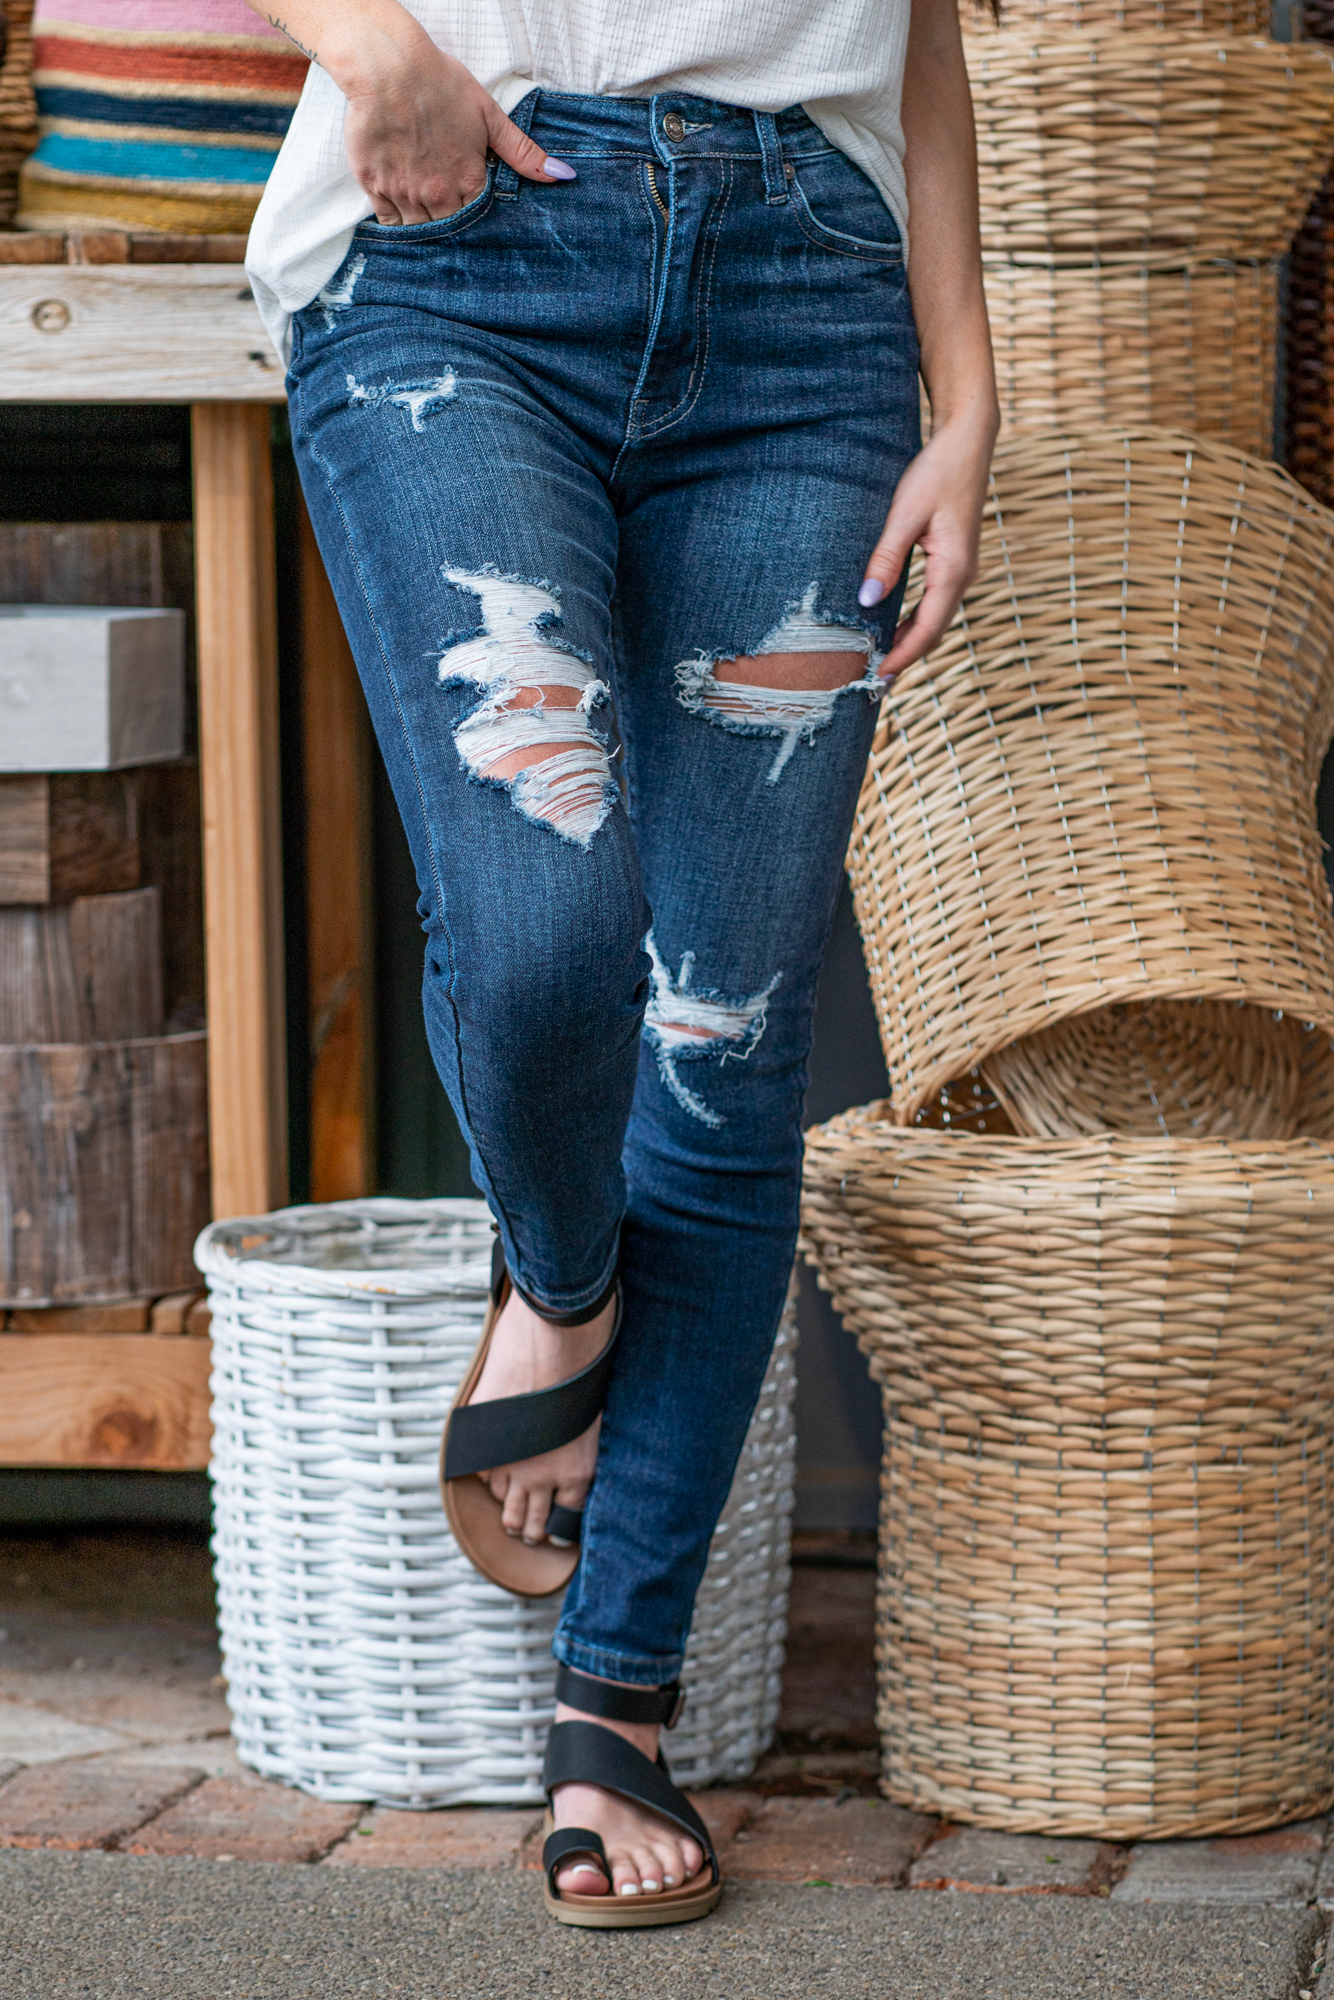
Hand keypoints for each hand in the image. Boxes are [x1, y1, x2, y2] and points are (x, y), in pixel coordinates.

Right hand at [343, 33, 573, 222]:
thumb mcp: (489, 114)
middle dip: (457, 235)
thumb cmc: (439, 83)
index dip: (482, 225)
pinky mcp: (376, 186)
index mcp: (469, 180)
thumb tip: (561, 175)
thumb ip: (522, 151)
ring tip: (433, 227)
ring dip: (429, 233)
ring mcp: (405, 193)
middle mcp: (439, 194)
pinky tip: (405, 220)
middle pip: (452, 232)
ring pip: (421, 232)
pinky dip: (398, 226)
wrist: (388, 67)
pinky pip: (390, 223)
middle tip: (458, 232)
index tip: (481, 225)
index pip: (481, 221)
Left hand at [858, 407, 996, 679]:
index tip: (878, 678)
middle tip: (874, 687)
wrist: (967, 442)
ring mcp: (961, 570)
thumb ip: (886, 558)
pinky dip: (915, 624)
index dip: (903, 656)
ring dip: (910, 644)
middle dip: (906, 659)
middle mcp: (963, 575)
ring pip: (935, 619)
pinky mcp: (954, 561)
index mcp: (954, 569)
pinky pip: (934, 604)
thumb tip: (867, 600)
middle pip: (933, 631)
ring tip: (882, 666)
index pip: (927, 628)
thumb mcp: (905, 514)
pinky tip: (895, 632)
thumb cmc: (937, 472)